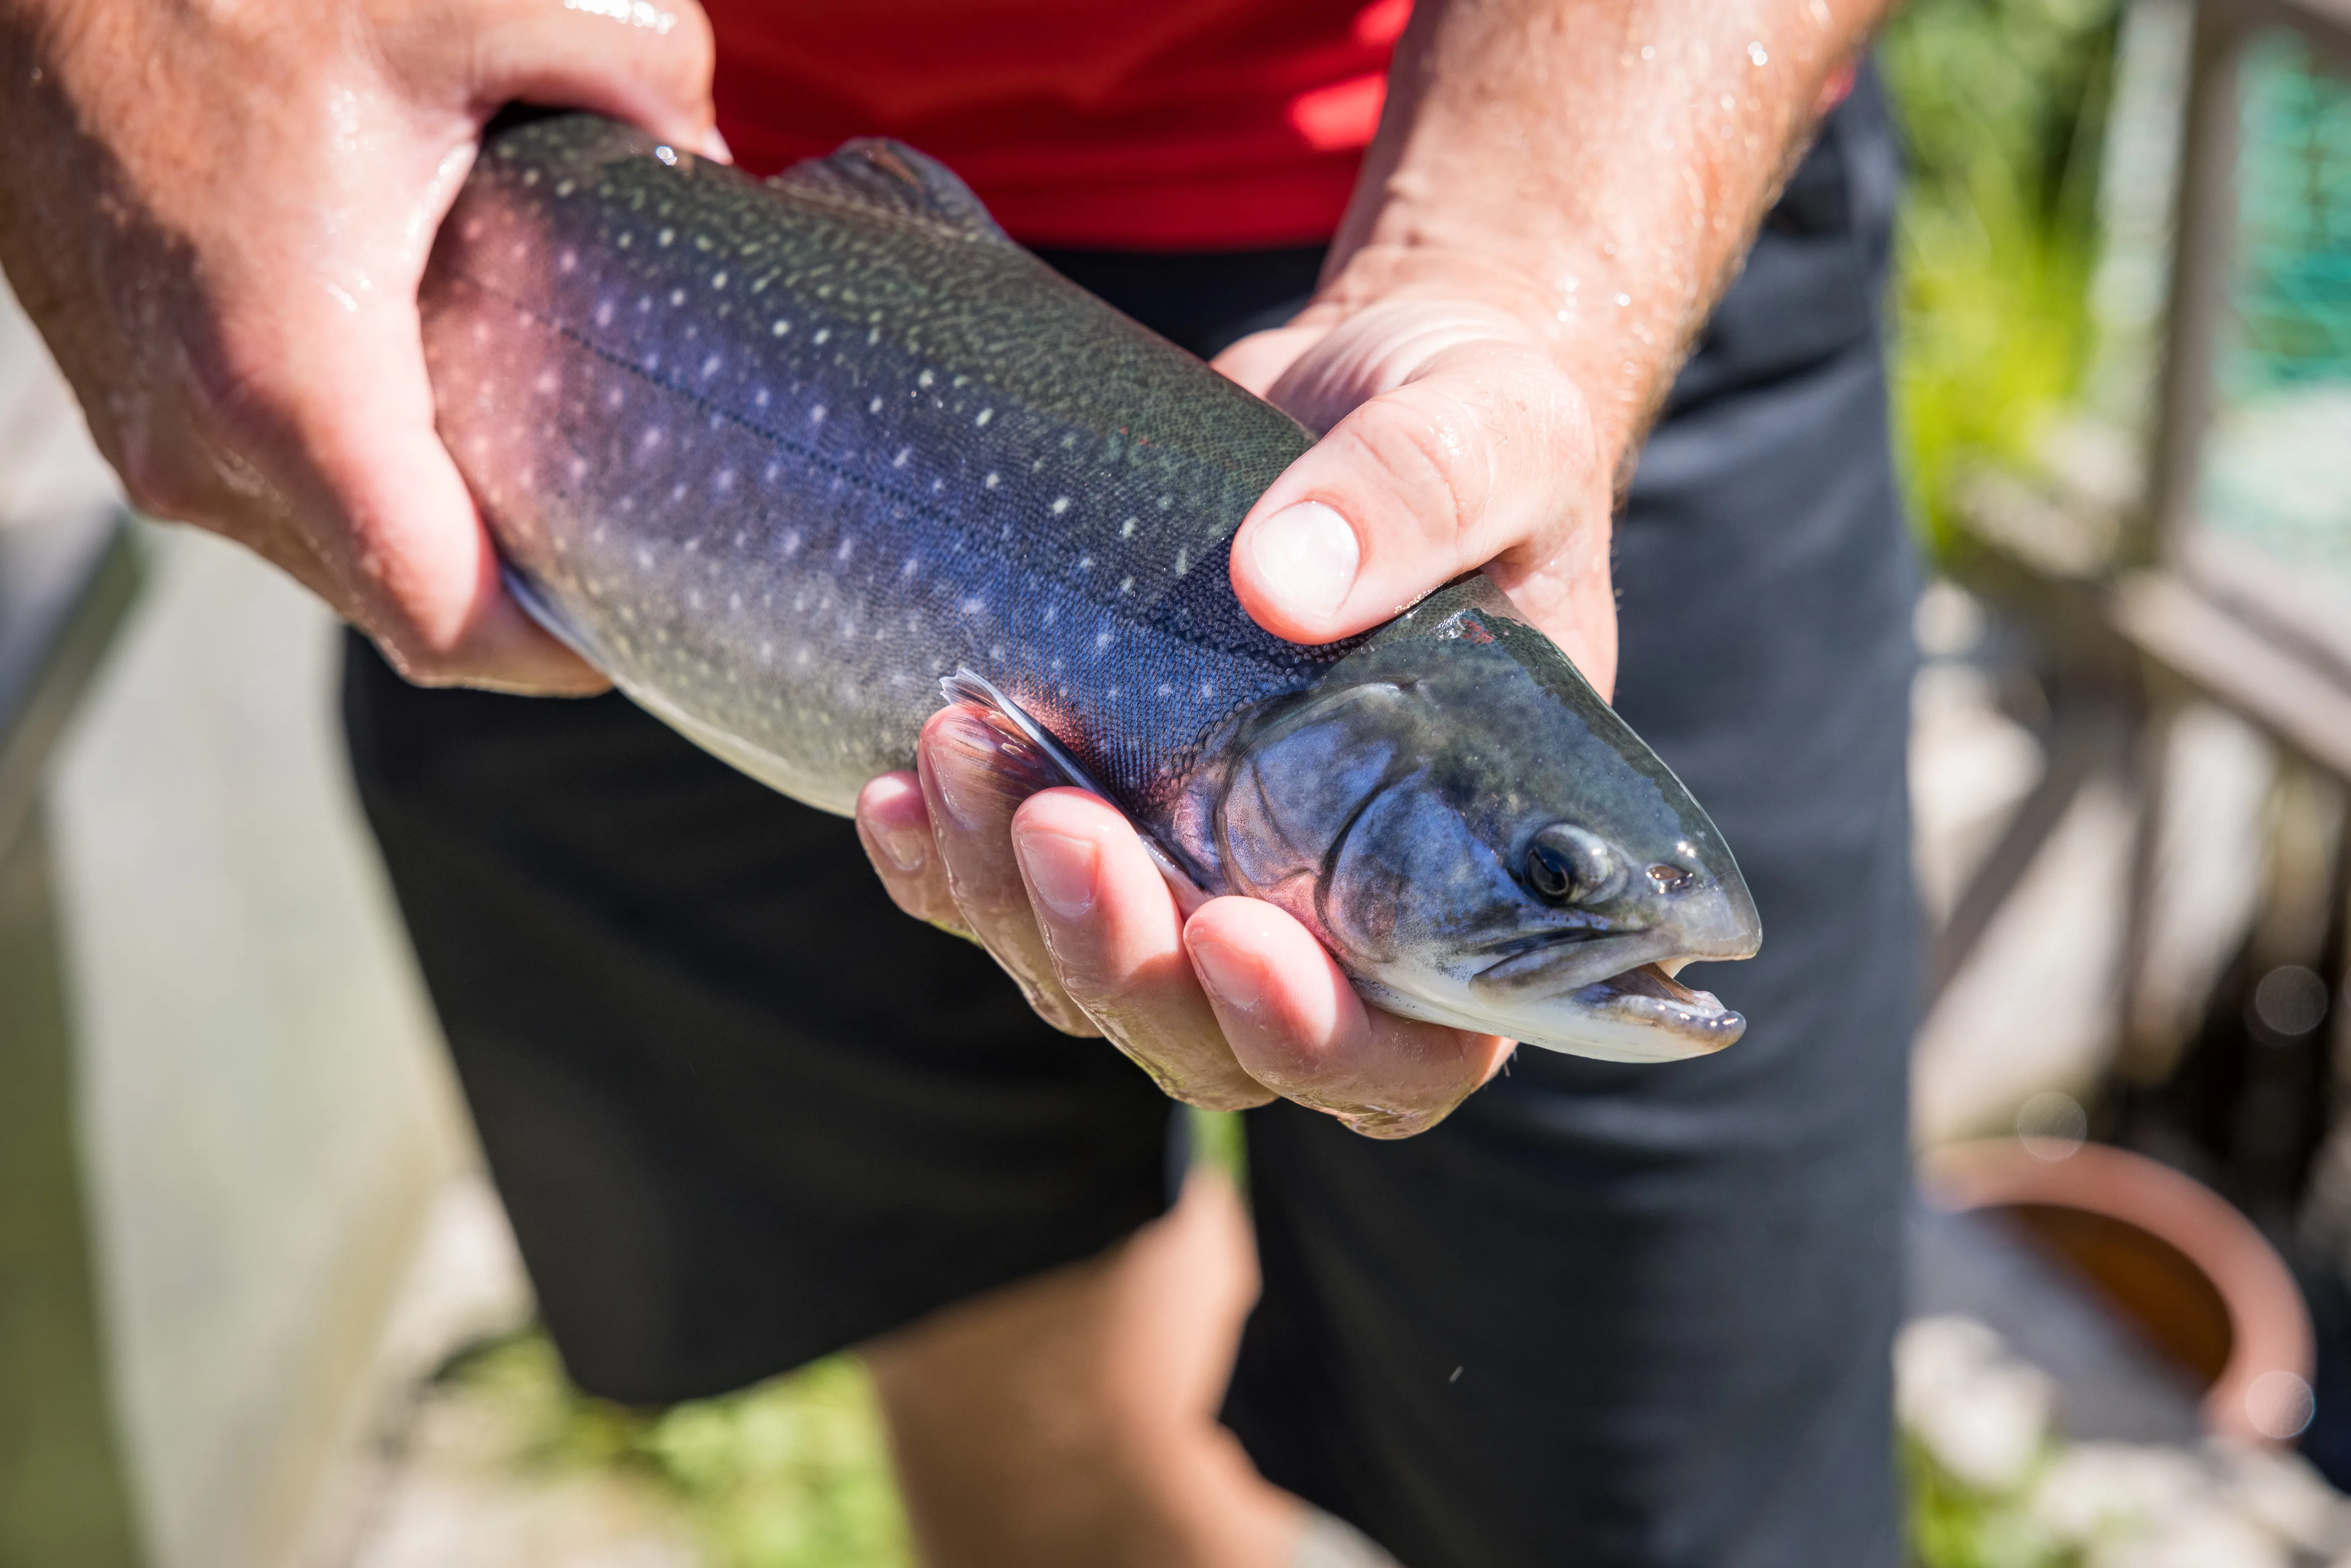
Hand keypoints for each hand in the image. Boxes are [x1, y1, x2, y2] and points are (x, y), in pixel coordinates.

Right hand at [0, 0, 722, 690]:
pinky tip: (430, 396)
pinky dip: (360, 473)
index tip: (637, 625)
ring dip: (433, 528)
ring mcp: (146, 424)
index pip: (442, 621)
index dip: (554, 654)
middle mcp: (197, 435)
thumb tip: (705, 155)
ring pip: (330, 550)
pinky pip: (269, 488)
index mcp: (291, 377)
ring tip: (535, 463)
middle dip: (512, 590)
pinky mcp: (124, 391)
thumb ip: (639, 67)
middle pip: (396, 599)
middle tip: (619, 532)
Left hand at [857, 0, 1883, 1134]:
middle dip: (1120, 955)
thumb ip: (1417, 497)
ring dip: (1007, 899)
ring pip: (1083, 981)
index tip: (1233, 931)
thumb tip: (1282, 577)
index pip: (1403, 1053)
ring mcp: (1203, 872)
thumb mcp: (1491, 429)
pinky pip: (996, 898)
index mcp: (1468, 877)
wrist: (1364, 382)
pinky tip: (895, 788)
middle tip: (1061, 818)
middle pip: (1207, 1042)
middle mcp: (1331, 912)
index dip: (1312, 1035)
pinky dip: (938, 867)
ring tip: (957, 748)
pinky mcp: (1102, 811)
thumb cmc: (1479, 422)